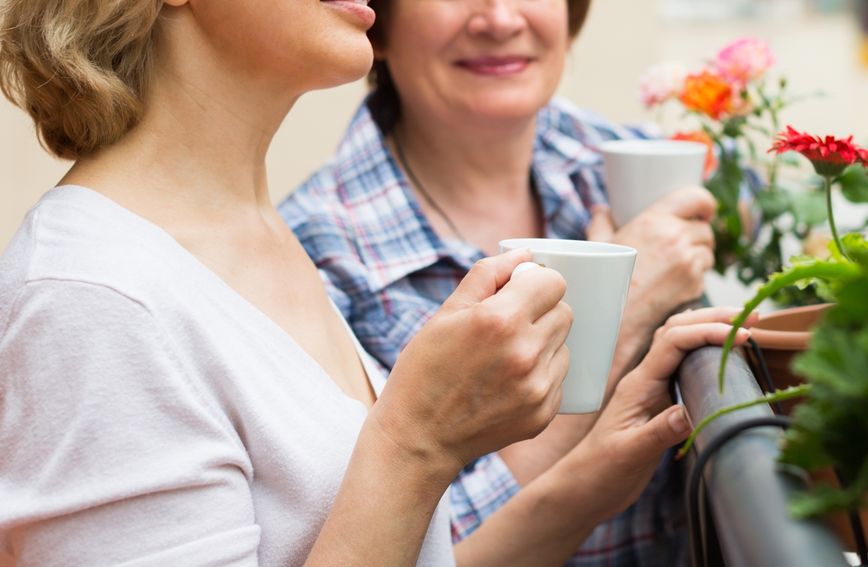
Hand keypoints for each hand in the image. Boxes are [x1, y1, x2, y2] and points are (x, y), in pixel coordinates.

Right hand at [373, 248, 572, 476]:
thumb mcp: (445, 314)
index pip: (553, 283)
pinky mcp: (544, 414)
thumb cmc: (424, 370)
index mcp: (500, 320)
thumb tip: (524, 254)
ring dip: (543, 343)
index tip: (521, 291)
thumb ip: (488, 276)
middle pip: (564, 312)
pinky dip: (541, 375)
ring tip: (505, 358)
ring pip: (564, 345)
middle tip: (509, 324)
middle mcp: (526, 353)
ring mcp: (538, 387)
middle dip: (541, 311)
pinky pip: (558, 378)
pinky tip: (508, 383)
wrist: (418, 438)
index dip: (536, 283)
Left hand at [567, 307, 757, 520]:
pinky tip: (725, 357)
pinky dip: (706, 354)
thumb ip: (659, 432)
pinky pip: (684, 367)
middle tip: (754, 317)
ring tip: (745, 326)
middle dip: (713, 319)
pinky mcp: (661, 403)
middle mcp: (646, 379)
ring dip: (709, 330)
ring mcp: (653, 389)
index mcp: (638, 384)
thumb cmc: (602, 471)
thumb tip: (689, 412)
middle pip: (678, 332)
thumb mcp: (631, 454)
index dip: (707, 332)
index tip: (742, 335)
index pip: (673, 342)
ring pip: (680, 345)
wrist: (586, 487)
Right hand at [588, 187, 716, 374]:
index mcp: (655, 220)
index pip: (697, 198)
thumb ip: (601, 225)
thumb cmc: (602, 282)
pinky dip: (694, 278)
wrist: (614, 320)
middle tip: (680, 246)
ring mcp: (689, 262)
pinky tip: (672, 285)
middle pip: (704, 229)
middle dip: (696, 237)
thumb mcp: (599, 247)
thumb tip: (600, 211)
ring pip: (708, 253)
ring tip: (673, 268)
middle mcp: (676, 238)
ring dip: (697, 257)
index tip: (701, 211)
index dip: (703, 204)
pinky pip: (703, 275)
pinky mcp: (695, 284)